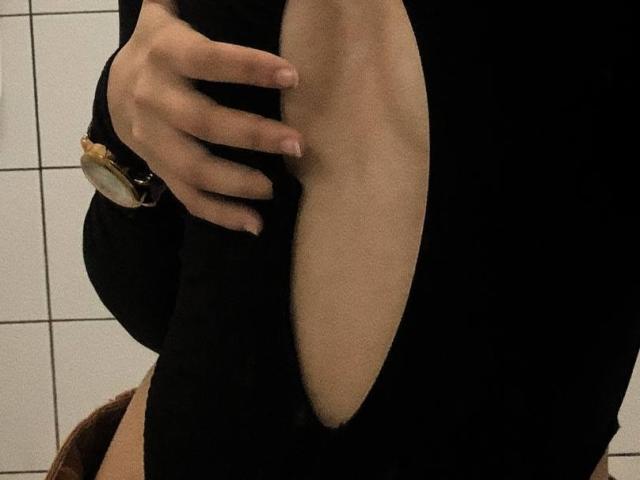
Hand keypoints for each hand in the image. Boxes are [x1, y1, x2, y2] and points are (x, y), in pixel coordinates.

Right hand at [107, 0, 302, 234]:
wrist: (114, 89)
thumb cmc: (162, 48)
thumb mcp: (168, 15)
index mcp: (164, 54)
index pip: (208, 60)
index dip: (249, 67)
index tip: (293, 76)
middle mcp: (153, 98)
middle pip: (203, 122)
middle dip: (252, 135)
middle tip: (297, 144)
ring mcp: (152, 140)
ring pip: (193, 168)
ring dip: (236, 183)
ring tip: (274, 189)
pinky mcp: (158, 168)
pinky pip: (187, 197)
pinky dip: (219, 215)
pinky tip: (253, 224)